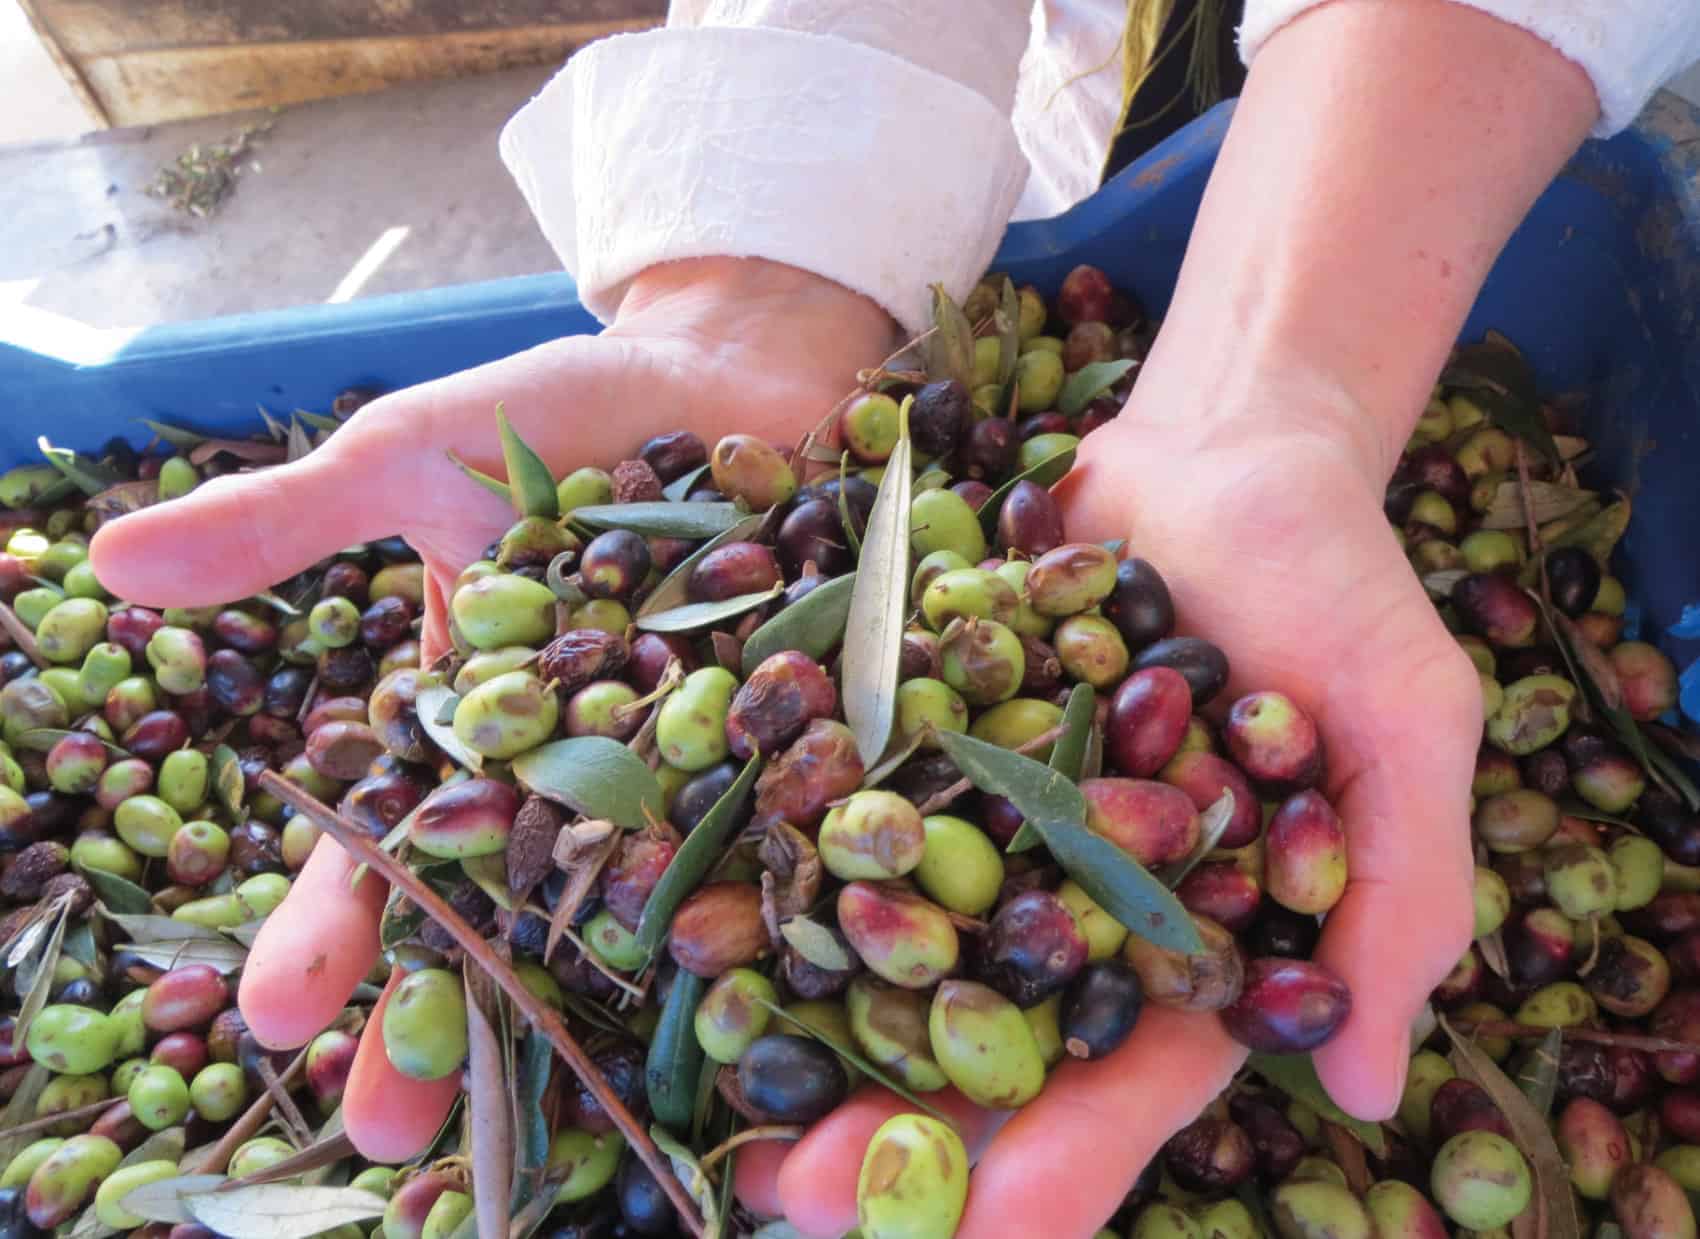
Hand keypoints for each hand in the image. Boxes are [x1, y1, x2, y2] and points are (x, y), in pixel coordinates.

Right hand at [87, 257, 896, 1160]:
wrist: (730, 364)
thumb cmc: (564, 409)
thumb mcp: (415, 458)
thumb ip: (289, 522)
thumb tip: (107, 562)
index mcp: (475, 719)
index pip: (389, 841)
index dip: (334, 925)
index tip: (276, 1015)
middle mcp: (579, 767)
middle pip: (507, 910)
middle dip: (450, 1014)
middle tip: (395, 1139)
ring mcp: (693, 761)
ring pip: (638, 900)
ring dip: (595, 998)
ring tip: (561, 1109)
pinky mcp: (801, 736)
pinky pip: (783, 823)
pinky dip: (771, 892)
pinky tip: (751, 983)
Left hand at [736, 368, 1479, 1237]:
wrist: (1217, 451)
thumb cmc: (1334, 582)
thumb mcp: (1403, 722)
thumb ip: (1399, 891)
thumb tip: (1373, 1084)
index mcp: (1200, 933)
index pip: (1138, 1077)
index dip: (1069, 1161)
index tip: (988, 1232)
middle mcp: (1081, 907)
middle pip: (992, 1045)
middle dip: (906, 1132)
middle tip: (803, 1201)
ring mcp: (995, 832)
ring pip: (899, 959)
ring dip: (819, 1041)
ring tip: (733, 1125)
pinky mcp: (928, 751)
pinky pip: (853, 825)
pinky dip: (790, 881)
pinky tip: (710, 933)